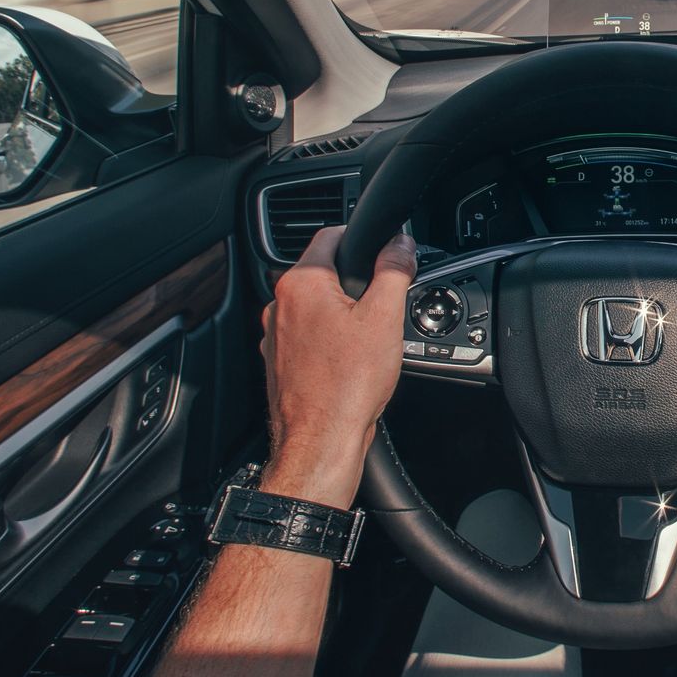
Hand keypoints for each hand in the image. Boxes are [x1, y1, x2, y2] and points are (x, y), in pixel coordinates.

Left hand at [258, 226, 416, 506]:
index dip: (362, 237)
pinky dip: (330, 341)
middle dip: (355, 282)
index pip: (330, 235)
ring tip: (369, 339)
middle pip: (323, 273)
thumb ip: (393, 271)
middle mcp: (279, 306)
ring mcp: (276, 336)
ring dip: (342, 314)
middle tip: (383, 303)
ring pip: (316, 308)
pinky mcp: (279, 362)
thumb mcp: (384, 318)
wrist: (321, 441)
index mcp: (301, 284)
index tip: (384, 249)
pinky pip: (309, 337)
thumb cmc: (347, 386)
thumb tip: (401, 245)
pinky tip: (351, 362)